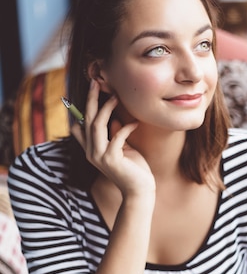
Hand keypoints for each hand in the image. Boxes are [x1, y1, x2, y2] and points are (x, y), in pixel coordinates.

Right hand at [71, 80, 154, 197]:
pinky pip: (117, 136)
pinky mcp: (112, 160)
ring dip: (107, 109)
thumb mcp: (124, 149)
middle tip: (97, 82)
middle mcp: (92, 152)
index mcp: (92, 150)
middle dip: (91, 100)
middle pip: (87, 120)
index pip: (79, 127)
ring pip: (97, 126)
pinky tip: (136, 123)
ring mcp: (100, 157)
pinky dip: (126, 127)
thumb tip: (113, 120)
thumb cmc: (134, 170)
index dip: (81, 108)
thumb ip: (115, 136)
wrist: (140, 191)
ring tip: (116, 97)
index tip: (90, 91)